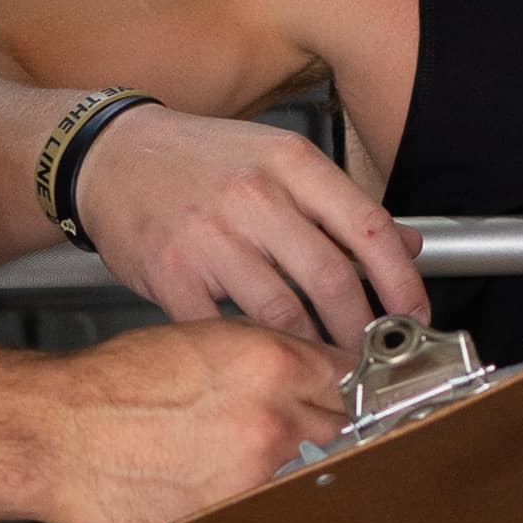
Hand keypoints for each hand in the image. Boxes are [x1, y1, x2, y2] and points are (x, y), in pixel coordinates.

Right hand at [16, 312, 350, 522]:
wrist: (55, 436)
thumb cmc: (110, 387)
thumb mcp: (200, 341)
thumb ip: (267, 358)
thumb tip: (312, 374)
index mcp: (270, 366)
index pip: (350, 378)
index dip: (347, 388)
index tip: (349, 397)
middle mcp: (272, 424)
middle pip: (344, 431)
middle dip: (327, 430)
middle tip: (294, 432)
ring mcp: (254, 482)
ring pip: (309, 480)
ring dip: (292, 474)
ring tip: (242, 463)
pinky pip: (269, 520)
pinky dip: (259, 510)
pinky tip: (221, 492)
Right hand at [68, 102, 429, 351]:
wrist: (109, 156)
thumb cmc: (197, 161)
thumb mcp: (276, 160)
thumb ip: (340, 204)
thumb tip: (407, 243)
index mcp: (291, 163)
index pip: (368, 228)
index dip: (401, 282)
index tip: (413, 315)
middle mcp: (253, 195)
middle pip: (331, 278)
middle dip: (361, 328)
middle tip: (371, 355)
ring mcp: (210, 235)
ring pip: (283, 312)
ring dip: (313, 350)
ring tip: (327, 366)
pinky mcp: (171, 272)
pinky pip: (222, 327)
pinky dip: (249, 352)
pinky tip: (263, 359)